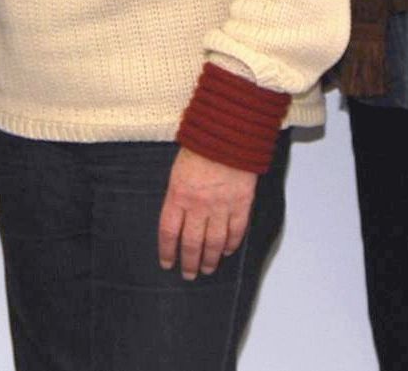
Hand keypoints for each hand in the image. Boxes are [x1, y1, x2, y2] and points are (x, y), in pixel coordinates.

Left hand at [157, 147, 256, 280]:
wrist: (228, 133)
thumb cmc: (200, 146)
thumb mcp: (177, 169)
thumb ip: (177, 195)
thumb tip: (177, 216)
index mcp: (178, 195)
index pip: (169, 232)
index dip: (167, 251)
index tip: (167, 263)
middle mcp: (198, 206)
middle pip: (192, 243)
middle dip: (189, 263)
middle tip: (188, 274)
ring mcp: (221, 207)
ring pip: (214, 243)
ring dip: (210, 259)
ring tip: (207, 269)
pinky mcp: (241, 204)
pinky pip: (236, 231)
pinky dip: (231, 244)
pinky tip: (226, 251)